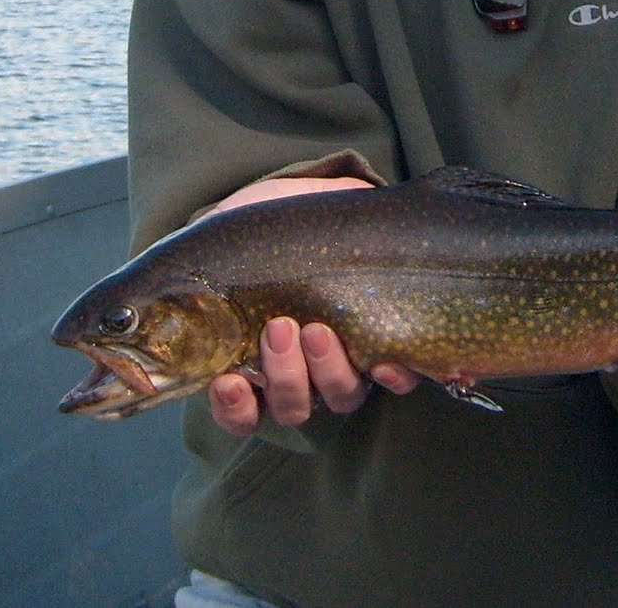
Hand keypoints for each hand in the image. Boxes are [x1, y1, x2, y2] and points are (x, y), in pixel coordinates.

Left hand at [201, 176, 421, 436]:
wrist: (218, 235)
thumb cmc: (278, 225)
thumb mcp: (315, 205)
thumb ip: (350, 203)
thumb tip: (373, 197)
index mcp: (359, 333)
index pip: (396, 372)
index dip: (399, 376)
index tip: (387, 362)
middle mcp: (327, 369)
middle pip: (344, 393)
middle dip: (331, 367)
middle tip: (312, 329)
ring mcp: (282, 386)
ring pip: (297, 407)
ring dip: (288, 377)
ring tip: (274, 331)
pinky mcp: (238, 395)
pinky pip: (243, 420)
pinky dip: (238, 408)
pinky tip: (229, 382)